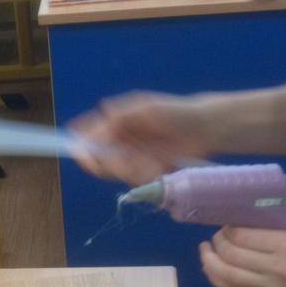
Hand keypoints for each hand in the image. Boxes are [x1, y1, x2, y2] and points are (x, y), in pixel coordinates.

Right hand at [68, 90, 215, 185]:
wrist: (205, 128)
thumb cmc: (173, 112)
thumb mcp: (144, 108)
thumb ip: (117, 119)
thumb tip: (92, 135)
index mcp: (113, 123)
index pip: (87, 137)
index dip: (81, 147)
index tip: (82, 155)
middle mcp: (119, 142)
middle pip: (98, 160)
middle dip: (111, 163)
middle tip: (130, 160)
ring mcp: (132, 158)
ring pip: (116, 172)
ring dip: (132, 169)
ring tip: (153, 162)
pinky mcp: (144, 171)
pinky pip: (134, 179)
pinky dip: (145, 174)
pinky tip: (160, 166)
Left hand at [198, 219, 285, 286]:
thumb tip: (265, 199)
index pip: (243, 234)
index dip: (228, 227)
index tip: (227, 221)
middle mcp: (276, 267)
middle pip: (230, 253)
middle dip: (217, 241)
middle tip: (218, 234)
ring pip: (225, 274)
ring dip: (209, 260)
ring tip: (205, 249)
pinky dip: (216, 278)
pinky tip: (211, 267)